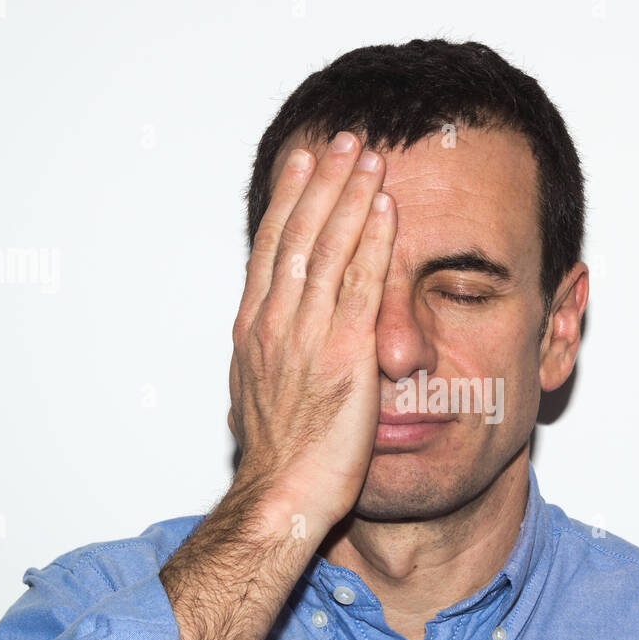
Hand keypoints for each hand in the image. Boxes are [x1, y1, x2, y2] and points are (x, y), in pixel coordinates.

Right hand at [227, 132, 395, 530]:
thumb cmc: (275, 460)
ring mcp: (308, 338)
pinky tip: (385, 213)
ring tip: (368, 158)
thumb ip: (267, 360)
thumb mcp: (255, 398)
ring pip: (328, 250)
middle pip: (299, 235)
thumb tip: (265, 349)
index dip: (288, 200)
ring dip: (349, 198)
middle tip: (341, 141)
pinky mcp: (345, 357)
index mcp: (253, 331)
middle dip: (321, 182)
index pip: (272, 249)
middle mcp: (275, 324)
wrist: (280, 498)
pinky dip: (373, 245)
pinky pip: (361, 288)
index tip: (300, 163)